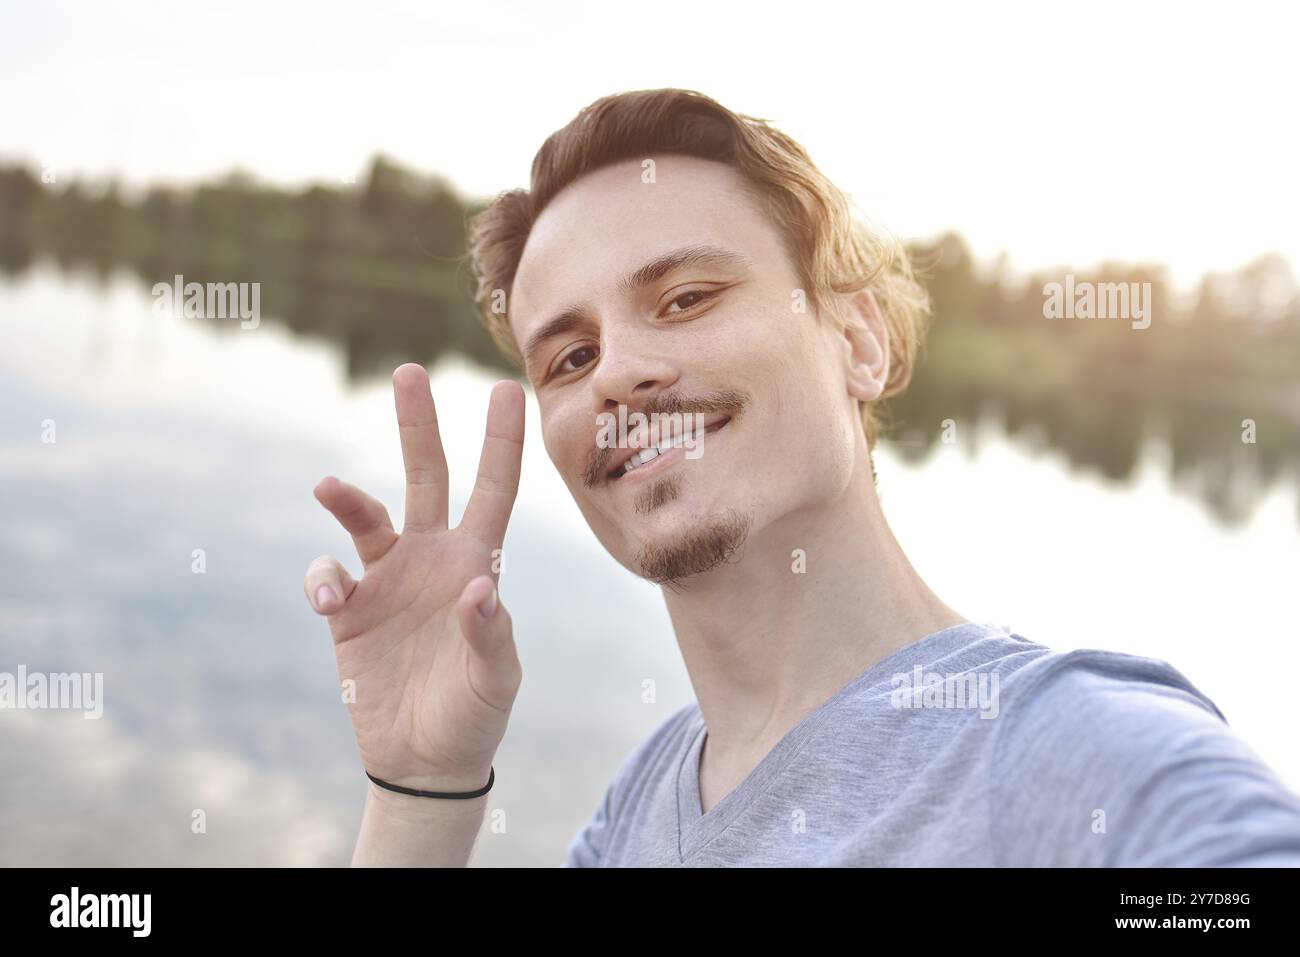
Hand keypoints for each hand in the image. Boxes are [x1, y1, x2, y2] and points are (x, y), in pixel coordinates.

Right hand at [304, 364, 524, 791]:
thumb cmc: (474, 714)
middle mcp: (432, 557)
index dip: (502, 442)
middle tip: (410, 372)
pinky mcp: (349, 610)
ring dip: (346, 497)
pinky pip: (327, 575)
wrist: (424, 759)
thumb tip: (479, 587)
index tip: (508, 388)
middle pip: (426, 476)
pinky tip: (330, 603)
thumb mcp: (495, 678)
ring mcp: (387, 579)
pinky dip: (321, 579)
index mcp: (478, 563)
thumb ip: (489, 633)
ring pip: (365, 514)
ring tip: (328, 488)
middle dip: (418, 425)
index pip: (494, 491)